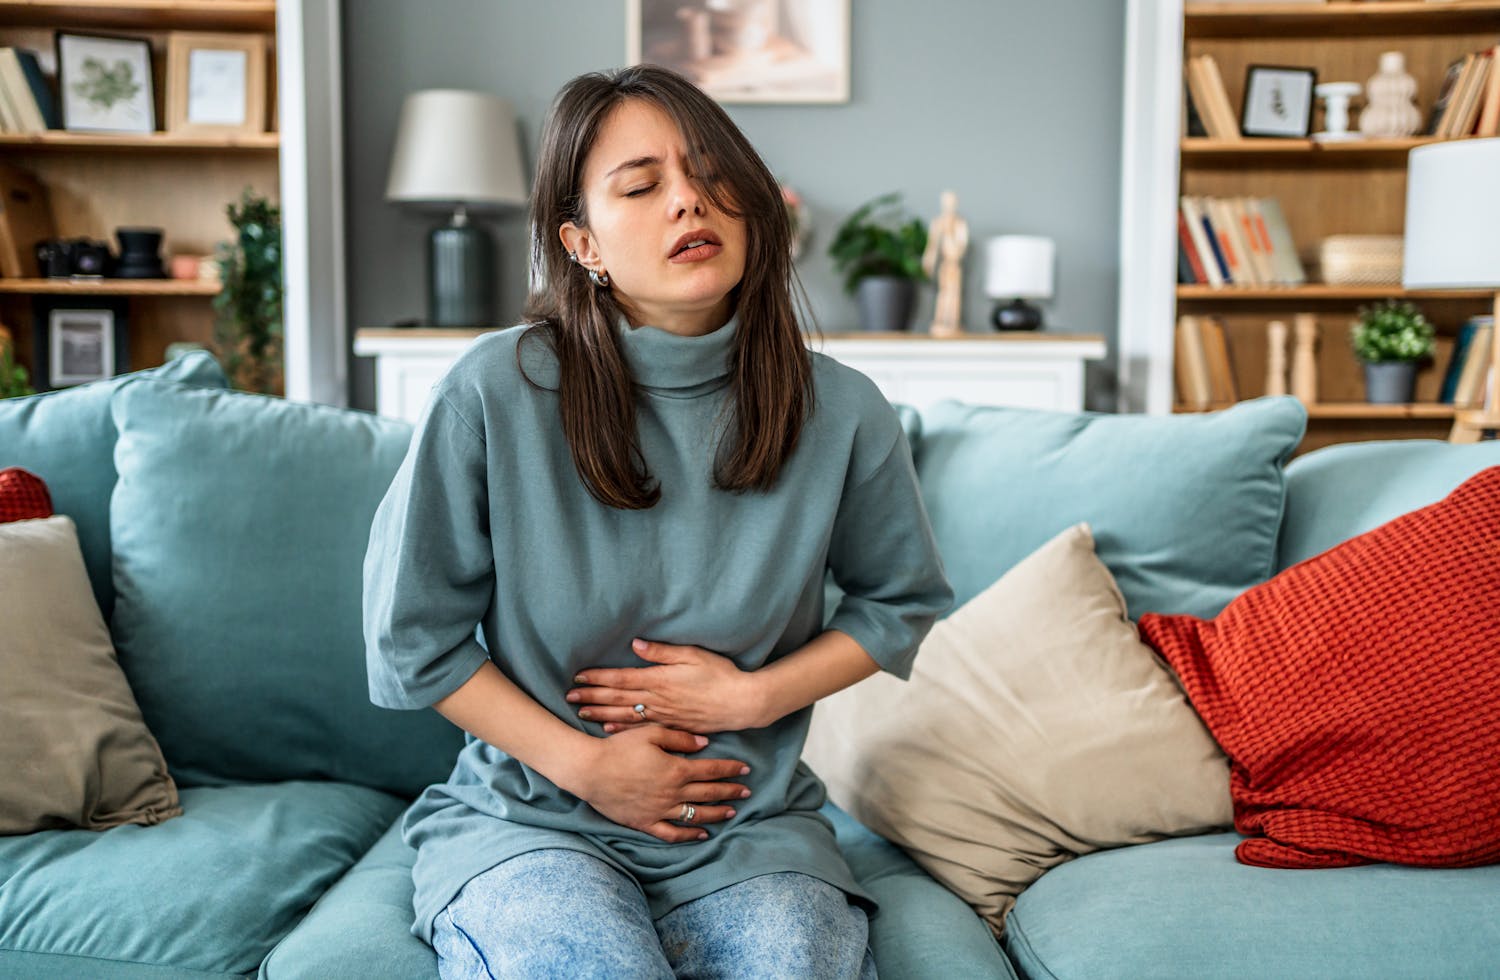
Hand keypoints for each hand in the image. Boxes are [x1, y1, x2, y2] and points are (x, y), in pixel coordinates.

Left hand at [567, 638, 763, 733]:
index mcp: (659, 680)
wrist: (741, 704)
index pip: (621, 679)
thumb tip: (635, 645)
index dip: (598, 678)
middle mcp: (657, 700)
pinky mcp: (672, 726)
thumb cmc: (721, 675)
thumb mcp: (694, 655)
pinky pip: (641, 729)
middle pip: (617, 698)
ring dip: (600, 714)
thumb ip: (663, 652)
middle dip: (591, 697)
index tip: (578, 677)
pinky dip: (622, 729)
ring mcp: (663, 715)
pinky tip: (609, 730)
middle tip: (568, 697)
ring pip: (624, 715)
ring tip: (581, 713)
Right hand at [571, 726, 752, 842]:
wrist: (590, 771)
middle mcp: (672, 793)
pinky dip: (689, 835)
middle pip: (709, 793)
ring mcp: (660, 810)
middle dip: (730, 791)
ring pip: (695, 815)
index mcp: (676, 769)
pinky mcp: (645, 822)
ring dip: (716, 813)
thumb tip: (705, 744)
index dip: (730, 769)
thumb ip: (680, 738)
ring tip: (732, 812)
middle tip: (747, 791)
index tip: (745, 768)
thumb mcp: (650, 733)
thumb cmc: (619, 747)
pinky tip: (702, 834)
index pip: (711, 769)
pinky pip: (672, 833)